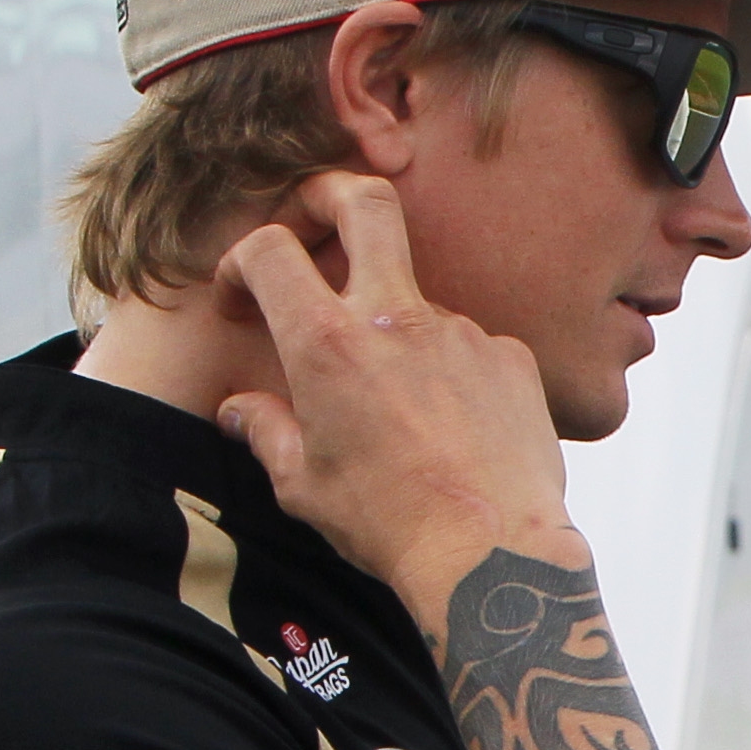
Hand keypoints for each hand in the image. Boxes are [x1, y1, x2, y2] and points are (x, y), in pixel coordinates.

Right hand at [214, 172, 578, 627]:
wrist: (490, 555)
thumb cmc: (388, 524)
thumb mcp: (301, 484)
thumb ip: (264, 430)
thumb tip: (239, 410)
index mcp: (327, 344)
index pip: (270, 250)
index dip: (242, 260)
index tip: (242, 297)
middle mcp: (397, 319)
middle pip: (366, 203)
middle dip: (332, 194)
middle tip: (317, 222)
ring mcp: (462, 332)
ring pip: (418, 300)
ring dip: (396, 335)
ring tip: (401, 413)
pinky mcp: (511, 357)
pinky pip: (468, 347)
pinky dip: (450, 374)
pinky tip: (453, 430)